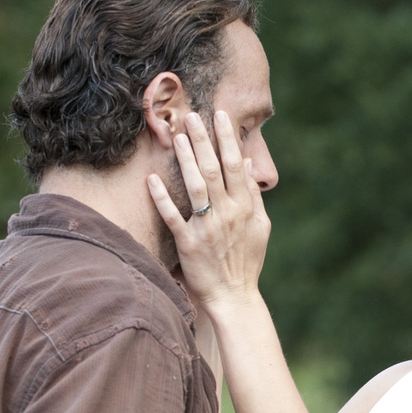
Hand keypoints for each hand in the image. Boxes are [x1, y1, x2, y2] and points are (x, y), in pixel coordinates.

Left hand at [149, 110, 269, 309]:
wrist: (234, 297)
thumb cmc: (247, 261)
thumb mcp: (260, 227)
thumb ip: (253, 195)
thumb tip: (246, 164)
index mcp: (245, 208)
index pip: (235, 165)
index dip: (227, 139)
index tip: (220, 115)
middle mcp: (227, 214)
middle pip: (214, 169)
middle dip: (203, 140)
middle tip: (191, 116)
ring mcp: (207, 228)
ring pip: (195, 187)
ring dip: (186, 160)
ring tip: (176, 136)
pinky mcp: (188, 244)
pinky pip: (173, 216)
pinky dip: (162, 197)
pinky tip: (151, 178)